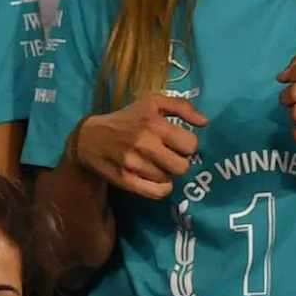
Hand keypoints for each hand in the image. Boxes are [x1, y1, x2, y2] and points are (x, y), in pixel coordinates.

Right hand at [72, 93, 204, 199]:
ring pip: (168, 179)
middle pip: (182, 166)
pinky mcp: (125, 181)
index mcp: (154, 124)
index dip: (188, 145)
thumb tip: (205, 122)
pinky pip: (156, 193)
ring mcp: (133, 164)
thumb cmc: (127, 119)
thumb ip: (182, 107)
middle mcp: (144, 144)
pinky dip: (161, 189)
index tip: (178, 143)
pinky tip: (156, 180)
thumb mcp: (153, 102)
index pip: (190, 145)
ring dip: (166, 173)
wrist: (90, 138)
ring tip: (156, 165)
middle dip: (179, 162)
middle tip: (169, 156)